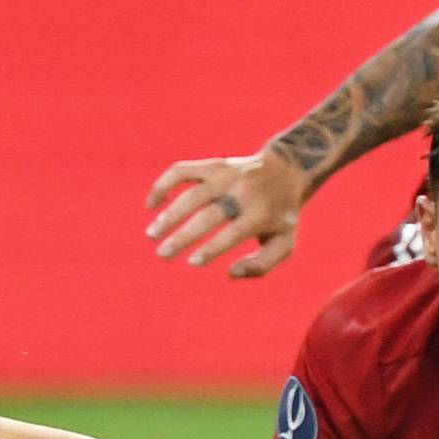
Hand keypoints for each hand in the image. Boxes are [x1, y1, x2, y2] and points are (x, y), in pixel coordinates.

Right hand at [145, 152, 306, 278]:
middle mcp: (242, 191)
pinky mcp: (212, 165)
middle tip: (163, 254)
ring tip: (152, 234)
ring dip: (169, 214)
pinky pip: (182, 171)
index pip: (232, 233)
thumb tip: (230, 273)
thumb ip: (261, 265)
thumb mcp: (284, 243)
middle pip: (207, 215)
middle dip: (183, 236)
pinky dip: (163, 185)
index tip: (192, 263)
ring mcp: (225, 175)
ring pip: (191, 194)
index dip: (211, 249)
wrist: (287, 170)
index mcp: (261, 213)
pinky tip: (151, 205)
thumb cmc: (281, 215)